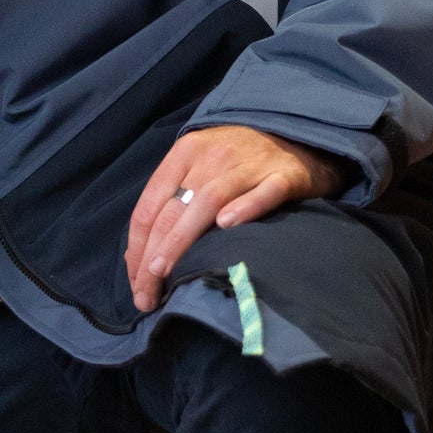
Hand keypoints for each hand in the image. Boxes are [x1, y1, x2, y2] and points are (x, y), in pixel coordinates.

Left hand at [124, 125, 349, 313]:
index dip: (137, 247)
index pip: (150, 205)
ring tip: (165, 272)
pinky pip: (263, 193)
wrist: (296, 137)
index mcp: (185, 153)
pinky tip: (227, 225)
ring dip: (181, 240)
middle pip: (172, 209)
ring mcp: (249, 164)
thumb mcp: (198, 170)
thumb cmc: (238, 162)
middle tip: (145, 296)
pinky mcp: (284, 174)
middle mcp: (212, 155)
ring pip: (208, 201)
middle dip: (152, 256)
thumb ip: (171, 204)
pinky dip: (245, 208)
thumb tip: (138, 255)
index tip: (136, 284)